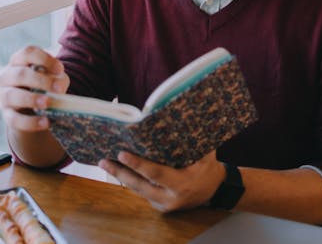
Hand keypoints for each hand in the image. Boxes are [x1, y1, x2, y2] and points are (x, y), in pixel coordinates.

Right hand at [0, 45, 69, 132]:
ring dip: (31, 99)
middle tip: (58, 89)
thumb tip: (59, 85)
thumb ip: (58, 78)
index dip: (44, 59)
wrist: (34, 108)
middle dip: (40, 81)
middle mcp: (8, 76)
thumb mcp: (54, 78)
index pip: (28, 52)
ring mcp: (5, 96)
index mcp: (20, 61)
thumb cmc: (45, 85)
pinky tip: (45, 122)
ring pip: (13, 96)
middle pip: (20, 74)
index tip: (60, 69)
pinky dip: (30, 122)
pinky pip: (14, 119)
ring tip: (47, 104)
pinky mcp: (7, 115)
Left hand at [99, 150, 225, 211]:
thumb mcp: (205, 154)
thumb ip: (191, 140)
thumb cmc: (210, 168)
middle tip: (104, 160)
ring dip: (121, 176)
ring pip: (138, 190)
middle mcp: (170, 198)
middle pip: (139, 185)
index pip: (155, 173)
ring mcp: (164, 205)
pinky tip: (120, 170)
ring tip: (106, 163)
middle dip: (120, 172)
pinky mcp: (160, 206)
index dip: (137, 164)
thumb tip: (182, 115)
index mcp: (181, 184)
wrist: (217, 191)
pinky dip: (131, 181)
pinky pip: (142, 192)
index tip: (122, 154)